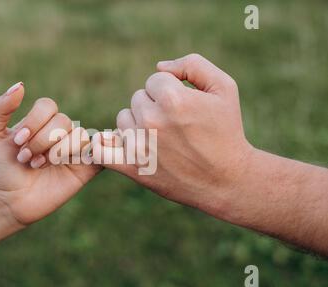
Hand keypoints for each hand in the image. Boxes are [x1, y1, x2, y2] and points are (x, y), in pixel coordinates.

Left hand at [0, 82, 100, 224]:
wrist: (7, 201)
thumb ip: (0, 108)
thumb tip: (20, 85)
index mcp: (40, 122)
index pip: (48, 106)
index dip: (34, 121)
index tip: (17, 142)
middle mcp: (59, 133)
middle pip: (63, 121)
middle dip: (41, 140)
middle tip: (26, 159)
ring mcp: (73, 150)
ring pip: (79, 135)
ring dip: (56, 151)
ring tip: (38, 166)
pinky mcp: (85, 169)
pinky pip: (96, 152)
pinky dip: (86, 153)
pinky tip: (63, 163)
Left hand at [93, 54, 254, 217]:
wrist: (226, 180)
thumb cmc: (226, 131)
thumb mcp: (224, 87)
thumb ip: (192, 65)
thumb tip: (159, 67)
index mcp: (172, 99)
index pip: (154, 80)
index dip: (171, 90)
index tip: (184, 107)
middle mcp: (152, 120)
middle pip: (138, 98)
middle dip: (155, 107)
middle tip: (176, 125)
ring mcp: (139, 145)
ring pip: (123, 119)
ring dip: (138, 124)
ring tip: (161, 138)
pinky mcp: (131, 167)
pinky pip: (102, 150)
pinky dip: (104, 146)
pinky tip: (114, 145)